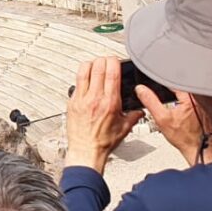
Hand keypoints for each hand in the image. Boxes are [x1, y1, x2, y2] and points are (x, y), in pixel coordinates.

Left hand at [65, 57, 143, 172]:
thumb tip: (140, 111)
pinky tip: (86, 80)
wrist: (86, 151)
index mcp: (109, 102)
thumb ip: (134, 116)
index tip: (115, 59)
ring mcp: (81, 99)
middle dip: (103, 60)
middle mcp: (94, 98)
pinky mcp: (72, 102)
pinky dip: (82, 77)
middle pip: (97, 67)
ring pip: (83, 71)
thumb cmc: (103, 142)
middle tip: (106, 61)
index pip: (111, 73)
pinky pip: (76, 83)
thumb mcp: (124, 128)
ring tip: (95, 65)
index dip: (113, 61)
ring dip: (90, 64)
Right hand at [136, 86, 204, 164]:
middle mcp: (199, 98)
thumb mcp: (161, 119)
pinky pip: (194, 97)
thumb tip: (141, 90)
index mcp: (189, 97)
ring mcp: (204, 103)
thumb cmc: (184, 137)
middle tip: (163, 91)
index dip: (161, 80)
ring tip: (172, 101)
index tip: (155, 81)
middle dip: (171, 86)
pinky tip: (182, 110)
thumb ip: (150, 101)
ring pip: (188, 90)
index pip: (173, 80)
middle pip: (181, 83)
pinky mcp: (206, 108)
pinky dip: (185, 99)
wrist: (199, 149)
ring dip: (178, 92)